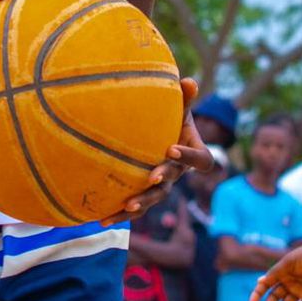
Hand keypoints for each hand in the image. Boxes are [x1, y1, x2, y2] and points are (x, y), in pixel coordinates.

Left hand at [103, 78, 213, 223]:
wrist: (160, 137)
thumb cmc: (171, 117)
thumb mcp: (179, 107)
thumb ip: (184, 97)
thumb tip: (188, 81)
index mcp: (192, 153)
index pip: (200, 160)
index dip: (189, 157)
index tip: (172, 149)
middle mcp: (178, 173)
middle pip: (174, 181)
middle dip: (163, 178)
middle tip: (151, 177)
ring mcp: (161, 186)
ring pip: (154, 199)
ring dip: (142, 203)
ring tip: (128, 206)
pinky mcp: (144, 194)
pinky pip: (134, 208)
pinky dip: (118, 215)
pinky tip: (100, 219)